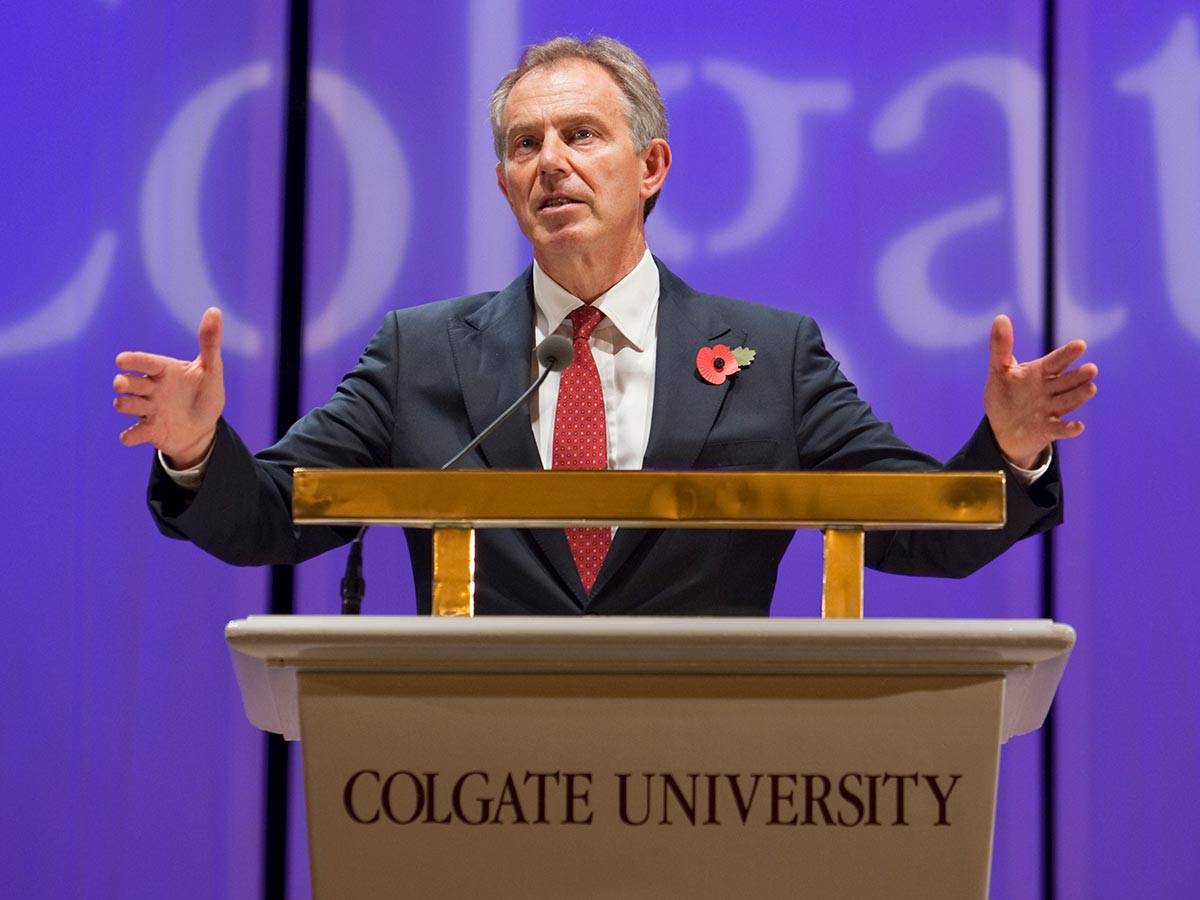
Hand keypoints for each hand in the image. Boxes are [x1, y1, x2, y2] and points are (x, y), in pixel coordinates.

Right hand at [113, 307, 225, 467]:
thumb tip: (215, 310)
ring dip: (126, 404)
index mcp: (164, 371)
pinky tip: (130, 437)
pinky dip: (130, 436)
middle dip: (125, 383)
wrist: (203, 429)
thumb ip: (210, 342)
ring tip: (134, 405)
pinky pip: (132, 434)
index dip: (133, 361)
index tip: (121, 360)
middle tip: (124, 384)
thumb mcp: (211, 370)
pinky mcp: (148, 431)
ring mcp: (148, 410)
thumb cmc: (204, 395)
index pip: (145, 362)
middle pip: (129, 383)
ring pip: (126, 404)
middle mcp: (151, 389)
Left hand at [983, 314, 1096, 468]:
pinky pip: (1060, 429)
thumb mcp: (999, 370)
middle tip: (1091, 369)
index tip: (1080, 345)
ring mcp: (1050, 410)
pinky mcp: (1047, 430)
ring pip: (1068, 401)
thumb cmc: (1004, 396)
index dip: (1067, 354)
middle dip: (1078, 376)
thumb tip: (1000, 317)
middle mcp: (1049, 390)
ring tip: (1090, 388)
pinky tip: (1078, 426)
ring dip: (1078, 396)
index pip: (1056, 361)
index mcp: (1039, 373)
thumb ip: (1000, 347)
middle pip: (1066, 381)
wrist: (1003, 429)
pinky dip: (1069, 429)